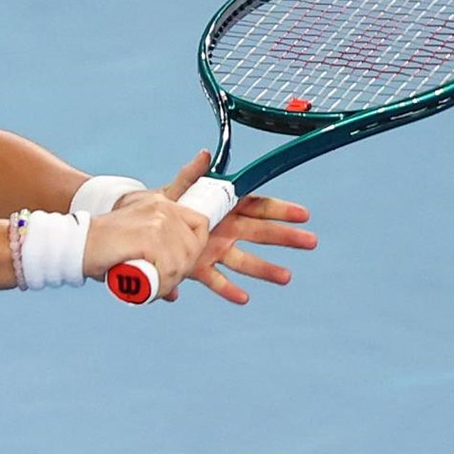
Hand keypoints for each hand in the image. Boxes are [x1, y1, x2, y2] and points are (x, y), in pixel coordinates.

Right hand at [81, 151, 217, 300]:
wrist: (74, 244)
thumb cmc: (100, 251)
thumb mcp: (134, 246)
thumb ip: (155, 261)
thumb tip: (175, 295)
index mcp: (161, 204)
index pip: (199, 223)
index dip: (195, 247)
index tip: (180, 265)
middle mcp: (163, 208)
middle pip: (194, 246)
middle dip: (182, 270)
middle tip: (161, 282)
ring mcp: (157, 221)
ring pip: (182, 261)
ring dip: (170, 282)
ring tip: (150, 289)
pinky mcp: (150, 236)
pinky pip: (169, 268)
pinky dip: (162, 285)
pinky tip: (147, 289)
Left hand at [110, 151, 320, 303]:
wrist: (142, 229)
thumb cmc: (165, 206)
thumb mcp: (176, 190)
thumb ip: (191, 175)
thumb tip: (205, 155)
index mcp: (223, 208)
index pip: (257, 206)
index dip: (280, 210)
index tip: (304, 214)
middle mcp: (224, 230)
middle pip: (260, 233)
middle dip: (286, 237)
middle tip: (311, 241)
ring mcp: (215, 250)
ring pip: (245, 260)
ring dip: (265, 268)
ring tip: (287, 277)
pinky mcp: (200, 267)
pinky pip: (217, 280)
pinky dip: (228, 289)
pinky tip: (243, 298)